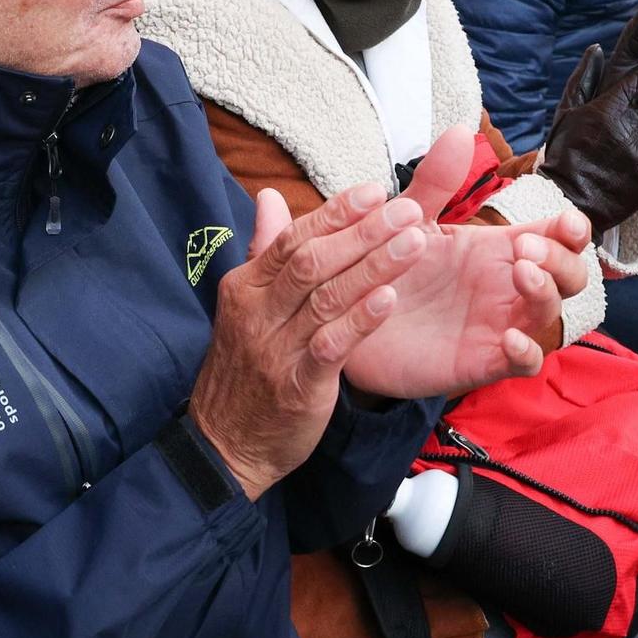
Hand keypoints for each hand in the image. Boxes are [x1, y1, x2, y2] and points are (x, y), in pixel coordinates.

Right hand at [191, 181, 432, 498]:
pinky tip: (389, 300)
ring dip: (373, 267)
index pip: (293, 239)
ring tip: (414, 243)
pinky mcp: (296, 386)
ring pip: (326, 298)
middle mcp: (257, 312)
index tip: (375, 191)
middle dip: (363, 232)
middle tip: (407, 210)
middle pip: (312, 261)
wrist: (224, 445)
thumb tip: (268, 198)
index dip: (336, 214)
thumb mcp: (245, 307)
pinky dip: (360, 322)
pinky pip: (330, 347)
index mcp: (246, 288)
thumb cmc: (244, 372)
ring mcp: (275, 349)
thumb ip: (264, 251)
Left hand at [344, 128, 590, 398]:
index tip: (568, 222)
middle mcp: (509, 288)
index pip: (557, 237)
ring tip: (522, 273)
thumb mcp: (409, 221)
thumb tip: (457, 130)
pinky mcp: (483, 362)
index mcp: (500, 249)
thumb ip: (434, 182)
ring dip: (546, 293)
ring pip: (551, 316)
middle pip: (569, 275)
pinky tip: (507, 336)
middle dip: (561, 260)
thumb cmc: (389, 268)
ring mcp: (502, 325)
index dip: (573, 229)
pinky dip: (525, 351)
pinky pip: (524, 362)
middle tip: (526, 247)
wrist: (347, 320)